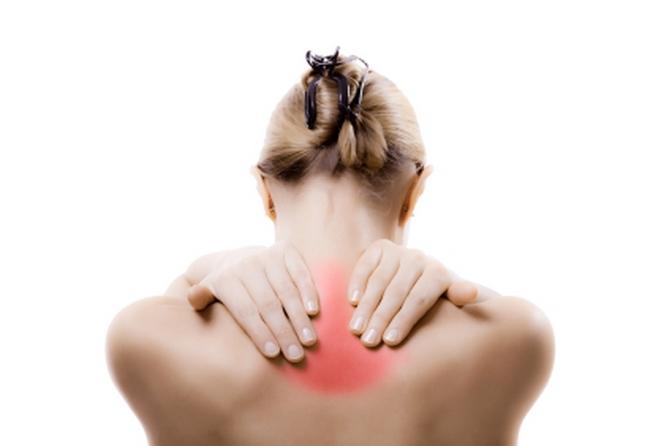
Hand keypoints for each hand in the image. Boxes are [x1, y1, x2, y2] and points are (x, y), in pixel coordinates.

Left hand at [186, 240, 319, 362]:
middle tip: (296, 356)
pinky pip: (300, 272)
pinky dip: (308, 291)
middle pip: (268, 304)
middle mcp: (246, 265)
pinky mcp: (285, 250)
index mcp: (225, 279)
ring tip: (308, 341)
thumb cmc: (225, 289)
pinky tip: (314, 311)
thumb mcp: (208, 290)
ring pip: (286, 290)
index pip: (245, 311)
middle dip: (283, 331)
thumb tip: (194, 300)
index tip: (273, 354)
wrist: (239, 258)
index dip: (260, 332)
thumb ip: (200, 297)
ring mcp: (267, 256)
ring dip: (299, 317)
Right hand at [347, 239, 495, 346]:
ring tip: (356, 329)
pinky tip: (352, 301)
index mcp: (439, 273)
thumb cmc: (438, 301)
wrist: (424, 277)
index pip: (418, 300)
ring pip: (379, 281)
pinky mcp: (380, 247)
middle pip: (396, 292)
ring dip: (365, 306)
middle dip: (381, 318)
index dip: (403, 321)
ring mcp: (399, 251)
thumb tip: (471, 292)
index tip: (390, 342)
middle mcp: (419, 258)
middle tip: (368, 341)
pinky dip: (357, 282)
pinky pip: (365, 266)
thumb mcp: (453, 303)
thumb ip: (461, 298)